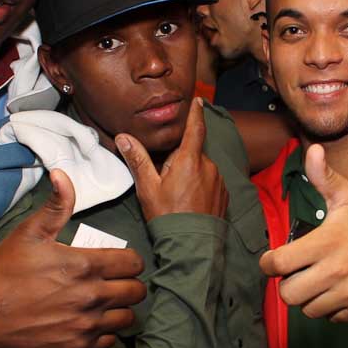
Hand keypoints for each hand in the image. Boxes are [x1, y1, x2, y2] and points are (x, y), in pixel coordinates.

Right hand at [0, 169, 145, 347]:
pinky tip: (93, 321)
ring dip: (122, 308)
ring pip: (128, 318)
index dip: (130, 260)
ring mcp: (85, 325)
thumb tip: (63, 174)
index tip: (118, 261)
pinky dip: (106, 332)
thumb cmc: (5, 270)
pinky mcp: (77, 347)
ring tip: (108, 301)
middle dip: (131, 283)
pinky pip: (110, 341)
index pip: (134, 263)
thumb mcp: (30, 232)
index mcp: (85, 265)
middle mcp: (92, 297)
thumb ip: (57, 205)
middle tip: (116, 280)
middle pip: (137, 291)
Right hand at [115, 97, 227, 220]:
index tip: (198, 100)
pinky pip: (211, 182)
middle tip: (167, 181)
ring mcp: (219, 181)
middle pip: (193, 153)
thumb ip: (138, 159)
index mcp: (190, 160)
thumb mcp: (148, 188)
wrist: (192, 246)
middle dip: (181, 161)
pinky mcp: (224, 195)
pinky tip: (190, 202)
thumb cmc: (168, 216)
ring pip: (202, 168)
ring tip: (178, 196)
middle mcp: (209, 167)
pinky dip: (201, 186)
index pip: (195, 128)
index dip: (196, 112)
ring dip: (191, 174)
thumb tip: (124, 137)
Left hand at [259, 144, 347, 321]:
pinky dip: (330, 308)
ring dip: (308, 297)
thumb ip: (325, 177)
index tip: (274, 259)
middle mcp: (334, 271)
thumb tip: (312, 151)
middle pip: (289, 294)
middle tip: (296, 273)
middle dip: (287, 284)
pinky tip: (337, 291)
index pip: (279, 263)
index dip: (270, 262)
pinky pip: (331, 318)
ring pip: (308, 309)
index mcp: (326, 242)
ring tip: (317, 282)